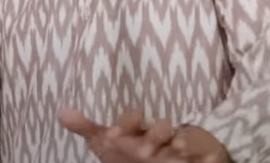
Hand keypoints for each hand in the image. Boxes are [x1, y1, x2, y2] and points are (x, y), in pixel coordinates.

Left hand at [60, 108, 227, 162]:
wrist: (170, 152)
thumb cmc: (132, 149)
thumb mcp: (109, 142)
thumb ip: (88, 128)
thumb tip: (62, 112)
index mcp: (135, 130)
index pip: (129, 122)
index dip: (123, 125)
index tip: (112, 134)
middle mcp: (157, 135)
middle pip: (156, 131)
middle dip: (151, 136)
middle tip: (141, 149)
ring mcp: (178, 145)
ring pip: (181, 142)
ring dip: (179, 144)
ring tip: (177, 148)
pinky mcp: (198, 154)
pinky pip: (206, 156)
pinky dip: (207, 158)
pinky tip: (206, 158)